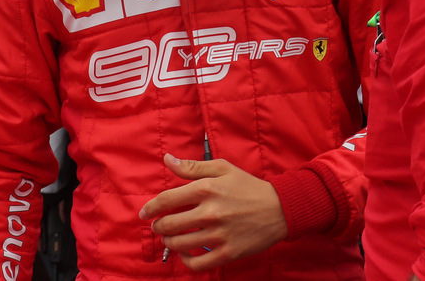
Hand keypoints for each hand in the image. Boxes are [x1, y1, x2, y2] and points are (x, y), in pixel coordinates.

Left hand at [139, 154, 288, 270]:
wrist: (279, 208)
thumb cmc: (248, 186)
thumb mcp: (222, 168)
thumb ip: (193, 166)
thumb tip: (168, 159)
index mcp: (206, 188)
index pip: (166, 200)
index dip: (150, 208)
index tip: (144, 213)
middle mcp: (210, 212)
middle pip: (169, 224)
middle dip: (158, 226)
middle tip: (159, 226)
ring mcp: (218, 235)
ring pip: (179, 244)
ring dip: (169, 242)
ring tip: (170, 238)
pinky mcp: (227, 253)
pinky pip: (197, 264)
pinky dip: (186, 261)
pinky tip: (186, 253)